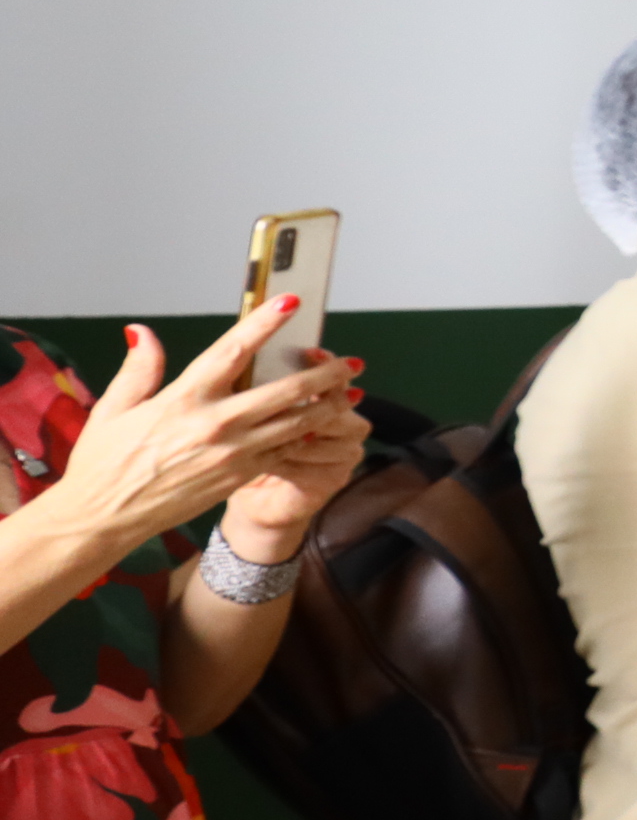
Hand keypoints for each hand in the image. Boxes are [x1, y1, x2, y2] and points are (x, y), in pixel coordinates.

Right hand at [27, 303, 363, 558]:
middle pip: (285, 390)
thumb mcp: (114, 409)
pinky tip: (323, 430)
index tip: (292, 302)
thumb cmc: (102, 464)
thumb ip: (139, 369)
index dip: (265, 323)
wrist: (103, 518)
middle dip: (325, 374)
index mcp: (184, 398)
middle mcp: (215, 424)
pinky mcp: (239, 478)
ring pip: (295, 424)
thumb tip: (142, 331)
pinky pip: (283, 455)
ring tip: (351, 394)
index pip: (234, 350)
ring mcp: (232, 454)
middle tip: (351, 362)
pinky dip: (306, 440)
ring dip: (328, 407)